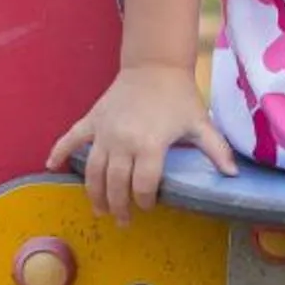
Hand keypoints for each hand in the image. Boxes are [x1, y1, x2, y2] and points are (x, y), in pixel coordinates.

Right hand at [44, 63, 234, 221]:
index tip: (148, 207)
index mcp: (150, 145)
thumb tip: (234, 175)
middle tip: (123, 220)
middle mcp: (123, 141)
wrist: (155, 65)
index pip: (143, 185)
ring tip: (99, 209)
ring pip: (93, 171)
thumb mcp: (200, 123)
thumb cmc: (179, 96)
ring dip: (94, 193)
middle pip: (115, 184)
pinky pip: (71, 138)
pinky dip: (59, 152)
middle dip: (119, 206)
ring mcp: (104, 131)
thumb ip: (215, 150)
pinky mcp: (92, 120)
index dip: (145, 201)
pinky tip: (51, 166)